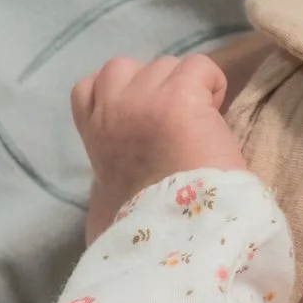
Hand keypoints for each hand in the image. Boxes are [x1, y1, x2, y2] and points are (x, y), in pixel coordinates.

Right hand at [71, 55, 245, 243]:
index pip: (87, 88)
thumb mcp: (104, 207)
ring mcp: (143, 99)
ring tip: (198, 123)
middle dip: (149, 86)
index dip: (117, 96)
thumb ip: (106, 182)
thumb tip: (111, 192)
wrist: (178, 238)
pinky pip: (199, 67)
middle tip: (173, 120)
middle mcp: (111, 111)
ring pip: (165, 65)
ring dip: (184, 87)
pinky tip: (215, 118)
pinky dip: (211, 85)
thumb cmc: (141, 233)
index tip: (142, 120)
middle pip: (123, 68)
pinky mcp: (178, 96)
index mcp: (94, 138)